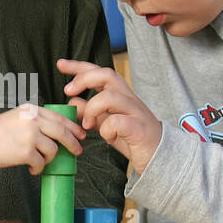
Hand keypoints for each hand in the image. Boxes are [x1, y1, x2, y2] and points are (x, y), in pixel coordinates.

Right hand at [0, 104, 85, 175]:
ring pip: (53, 150)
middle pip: (62, 132)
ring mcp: (30, 136)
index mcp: (31, 110)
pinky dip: (38, 168)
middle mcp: (33, 120)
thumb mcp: (15, 117)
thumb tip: (52, 135)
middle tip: (77, 151)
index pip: (59, 117)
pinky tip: (32, 169)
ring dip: (49, 159)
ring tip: (40, 162)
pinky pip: (41, 163)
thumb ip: (32, 121)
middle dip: (73, 143)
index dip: (72, 127)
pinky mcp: (26, 152)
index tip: (80, 135)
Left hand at [57, 59, 162, 174]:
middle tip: (68, 91)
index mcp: (121, 96)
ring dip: (92, 109)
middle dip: (84, 79)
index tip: (61, 65)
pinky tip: (108, 137)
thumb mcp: (107, 124)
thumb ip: (91, 112)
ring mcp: (136, 112)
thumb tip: (72, 102)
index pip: (100, 72)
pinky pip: (118, 121)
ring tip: (87, 125)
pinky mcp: (140, 129)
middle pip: (108, 75)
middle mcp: (129, 99)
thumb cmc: (134, 139)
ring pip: (111, 96)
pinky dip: (107, 130)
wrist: (161, 157)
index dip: (79, 67)